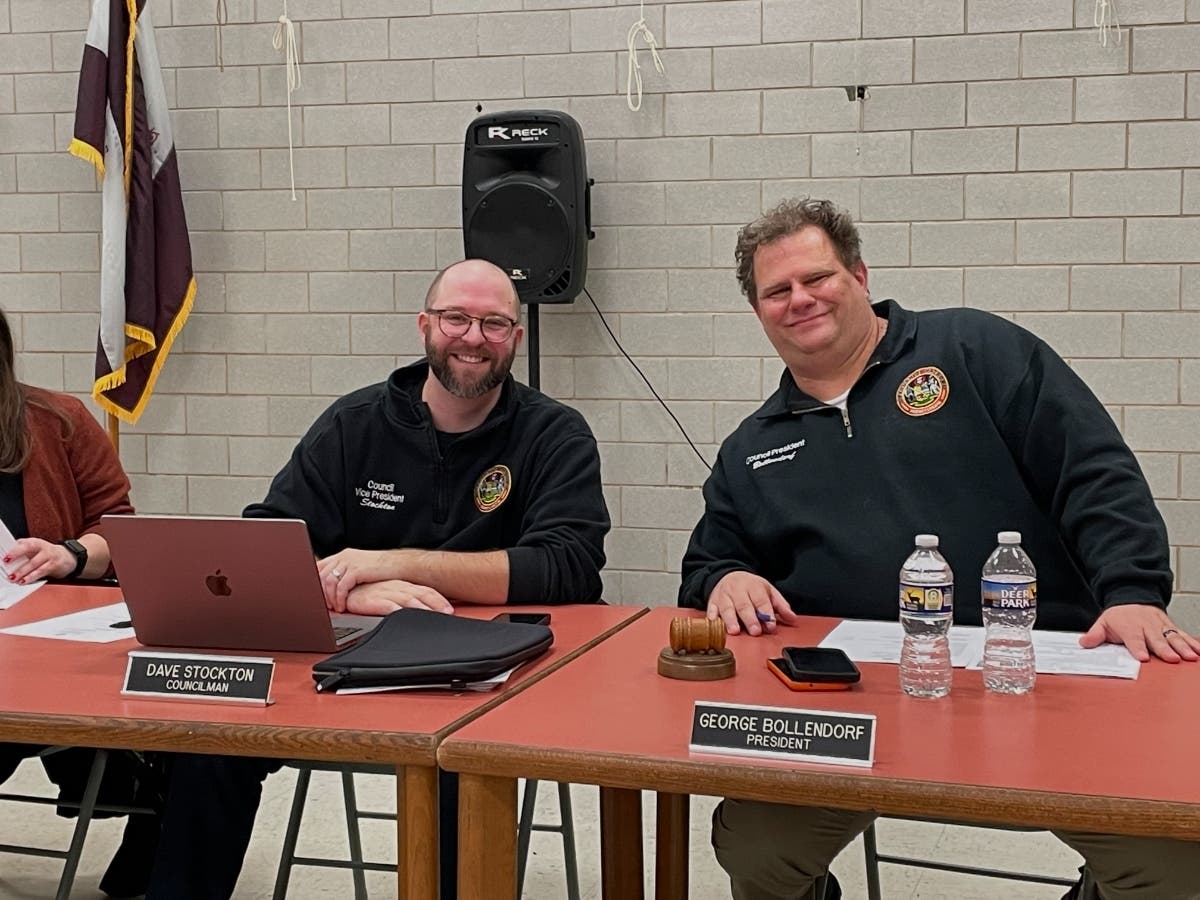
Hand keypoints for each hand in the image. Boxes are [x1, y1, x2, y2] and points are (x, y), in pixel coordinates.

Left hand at [3, 538, 74, 582]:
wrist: (68, 557)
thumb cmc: (46, 554)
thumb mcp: (35, 548)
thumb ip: (22, 550)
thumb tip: (6, 556)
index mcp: (36, 541)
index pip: (24, 543)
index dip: (14, 550)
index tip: (5, 557)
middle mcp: (43, 547)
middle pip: (29, 550)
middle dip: (17, 557)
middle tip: (7, 566)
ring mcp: (50, 556)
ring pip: (35, 563)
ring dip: (23, 571)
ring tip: (14, 578)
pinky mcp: (54, 565)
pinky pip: (42, 572)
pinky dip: (32, 577)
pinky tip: (25, 581)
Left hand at [318, 549, 397, 611]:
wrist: (399, 564)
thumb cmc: (382, 569)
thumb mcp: (360, 567)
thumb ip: (346, 573)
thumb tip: (335, 587)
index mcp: (343, 555)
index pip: (319, 567)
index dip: (314, 583)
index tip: (315, 597)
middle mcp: (343, 557)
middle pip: (320, 575)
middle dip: (319, 593)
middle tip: (323, 606)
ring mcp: (349, 562)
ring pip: (328, 582)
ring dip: (328, 598)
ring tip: (334, 608)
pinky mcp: (356, 570)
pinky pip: (340, 587)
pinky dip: (339, 599)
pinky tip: (343, 606)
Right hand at [341, 580, 453, 616]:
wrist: (346, 591)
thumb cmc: (369, 593)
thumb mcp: (391, 595)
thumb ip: (406, 601)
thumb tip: (423, 611)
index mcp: (403, 586)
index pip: (426, 591)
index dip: (439, 600)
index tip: (450, 610)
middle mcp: (397, 587)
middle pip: (421, 594)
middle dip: (436, 604)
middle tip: (448, 613)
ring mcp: (386, 593)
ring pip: (408, 599)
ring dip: (422, 607)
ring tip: (433, 615)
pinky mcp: (373, 600)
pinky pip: (387, 605)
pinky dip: (397, 610)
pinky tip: (404, 615)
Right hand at [707, 571, 797, 635]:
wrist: (727, 575)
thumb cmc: (750, 588)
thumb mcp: (767, 591)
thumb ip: (780, 605)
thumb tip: (792, 619)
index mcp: (754, 586)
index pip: (761, 600)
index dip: (766, 613)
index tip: (771, 625)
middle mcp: (738, 590)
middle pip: (744, 605)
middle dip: (750, 618)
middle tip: (755, 631)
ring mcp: (724, 596)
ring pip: (727, 608)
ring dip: (730, 620)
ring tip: (735, 631)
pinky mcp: (712, 602)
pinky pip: (711, 609)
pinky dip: (712, 616)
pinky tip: (714, 623)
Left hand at [1080, 604, 1199, 662]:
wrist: (1132, 596)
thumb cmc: (1119, 616)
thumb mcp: (1103, 622)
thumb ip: (1095, 634)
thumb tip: (1084, 643)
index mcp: (1129, 626)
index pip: (1133, 639)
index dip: (1138, 648)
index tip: (1144, 657)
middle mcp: (1146, 625)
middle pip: (1156, 638)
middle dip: (1164, 649)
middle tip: (1172, 658)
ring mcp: (1160, 625)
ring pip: (1172, 636)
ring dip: (1182, 646)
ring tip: (1189, 656)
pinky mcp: (1170, 626)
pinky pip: (1182, 634)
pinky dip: (1191, 642)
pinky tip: (1198, 651)